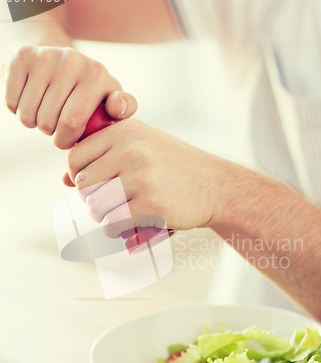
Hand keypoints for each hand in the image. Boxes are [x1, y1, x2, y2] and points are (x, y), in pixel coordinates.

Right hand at [2, 46, 136, 148]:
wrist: (62, 58)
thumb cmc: (91, 92)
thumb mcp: (110, 99)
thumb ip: (124, 108)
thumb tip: (116, 107)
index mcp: (96, 74)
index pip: (72, 122)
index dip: (65, 139)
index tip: (68, 139)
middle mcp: (72, 60)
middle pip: (47, 122)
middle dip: (51, 133)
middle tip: (57, 123)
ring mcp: (45, 56)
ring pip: (27, 114)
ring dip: (34, 122)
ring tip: (46, 112)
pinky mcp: (22, 56)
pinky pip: (11, 103)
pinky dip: (18, 109)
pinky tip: (32, 100)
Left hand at [66, 119, 227, 235]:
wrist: (216, 186)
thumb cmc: (174, 167)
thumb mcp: (142, 148)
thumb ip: (104, 156)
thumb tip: (63, 179)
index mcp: (125, 132)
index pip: (75, 157)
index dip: (79, 176)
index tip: (97, 184)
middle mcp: (131, 151)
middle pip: (83, 185)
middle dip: (93, 199)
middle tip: (114, 202)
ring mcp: (141, 178)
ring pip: (95, 207)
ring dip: (105, 216)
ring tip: (123, 214)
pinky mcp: (151, 205)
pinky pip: (113, 224)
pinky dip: (118, 230)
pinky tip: (132, 225)